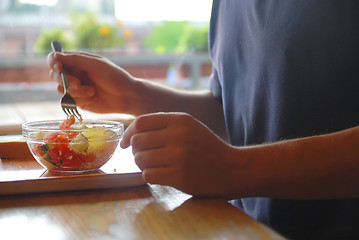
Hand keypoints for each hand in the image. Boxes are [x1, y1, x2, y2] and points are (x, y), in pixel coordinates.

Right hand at [47, 51, 143, 114]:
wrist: (126, 96)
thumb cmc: (114, 76)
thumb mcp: (95, 64)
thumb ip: (75, 59)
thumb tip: (54, 55)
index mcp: (77, 61)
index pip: (55, 59)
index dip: (53, 63)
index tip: (59, 68)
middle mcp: (74, 74)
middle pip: (55, 75)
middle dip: (65, 80)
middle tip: (78, 83)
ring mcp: (75, 88)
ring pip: (61, 89)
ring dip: (76, 91)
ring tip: (92, 91)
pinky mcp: (78, 101)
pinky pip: (69, 101)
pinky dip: (80, 99)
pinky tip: (93, 97)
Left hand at [120, 112, 235, 196]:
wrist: (232, 169)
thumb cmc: (206, 148)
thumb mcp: (190, 127)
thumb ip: (164, 125)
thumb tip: (131, 133)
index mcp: (180, 120)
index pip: (141, 122)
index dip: (128, 133)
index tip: (124, 144)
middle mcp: (178, 135)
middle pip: (137, 141)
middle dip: (135, 151)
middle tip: (143, 157)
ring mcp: (179, 156)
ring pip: (140, 159)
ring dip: (142, 165)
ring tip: (154, 166)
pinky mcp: (179, 176)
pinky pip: (148, 175)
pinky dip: (149, 176)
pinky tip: (160, 175)